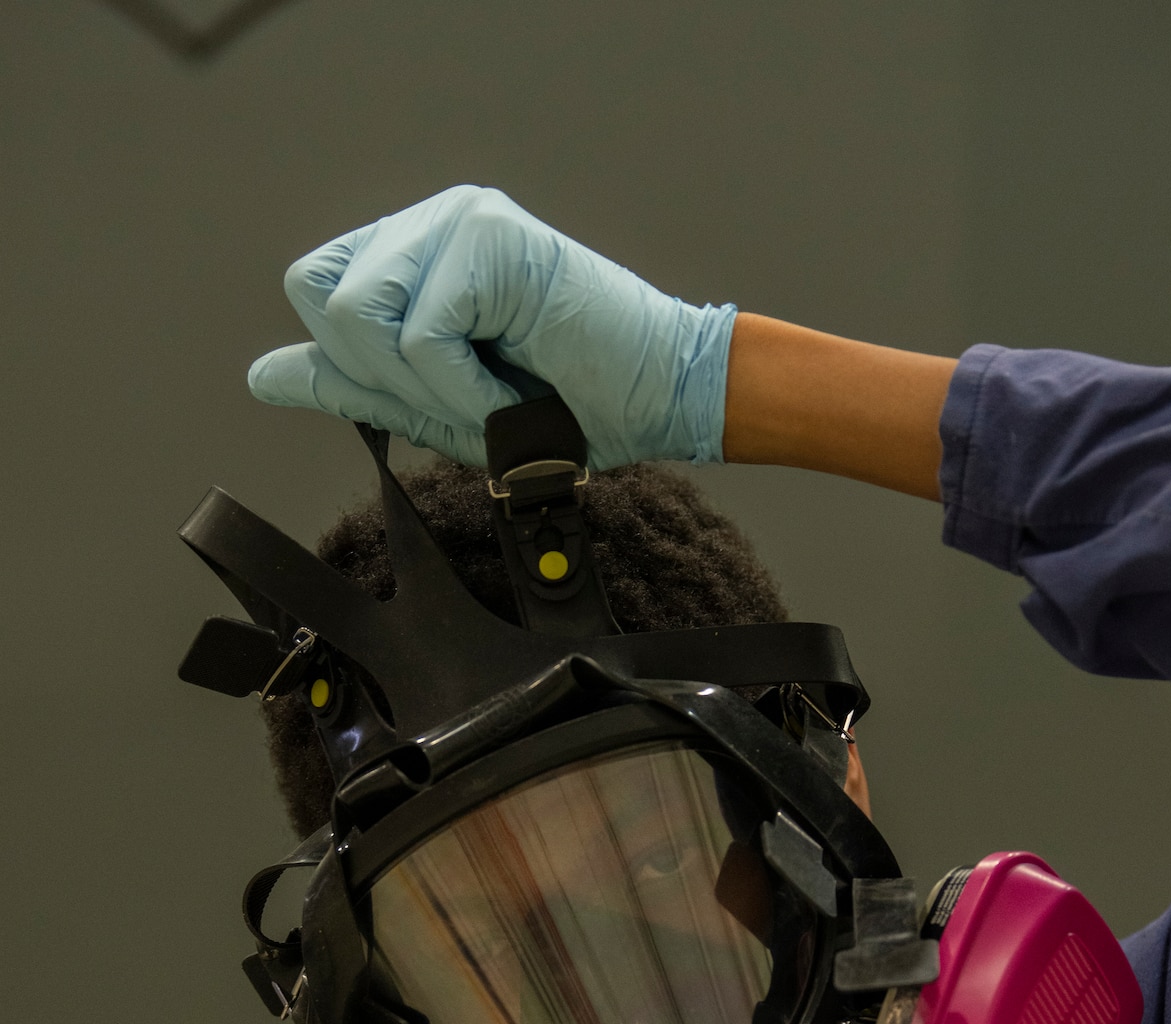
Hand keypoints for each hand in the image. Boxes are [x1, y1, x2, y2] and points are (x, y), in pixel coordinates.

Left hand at [248, 185, 735, 469]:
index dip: (353, 361)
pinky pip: (419, 334)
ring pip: (358, 315)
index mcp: (414, 251)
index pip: (314, 288)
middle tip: (468, 394)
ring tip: (493, 392)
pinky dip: (463, 387)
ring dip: (426, 385)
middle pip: (321, 299)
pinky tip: (514, 386)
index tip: (435, 391)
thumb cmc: (566, 408)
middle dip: (382, 375)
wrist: (659, 403)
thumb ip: (352, 385)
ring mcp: (460, 219)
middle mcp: (432, 222)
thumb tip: (262, 374)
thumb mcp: (437, 408)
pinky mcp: (489, 238)